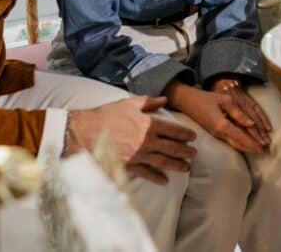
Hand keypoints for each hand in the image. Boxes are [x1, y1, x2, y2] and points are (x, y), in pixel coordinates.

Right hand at [67, 96, 196, 184]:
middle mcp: (146, 141)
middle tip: (194, 154)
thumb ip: (149, 102)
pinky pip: (146, 173)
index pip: (173, 130)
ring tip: (186, 168)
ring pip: (163, 162)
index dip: (185, 134)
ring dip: (177, 165)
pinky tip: (165, 181)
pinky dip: (156, 178)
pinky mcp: (129, 165)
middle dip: (185, 151)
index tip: (193, 137)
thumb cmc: (107, 115)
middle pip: (171, 147)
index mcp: (148, 124)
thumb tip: (164, 100)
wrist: (85, 132)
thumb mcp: (129, 103)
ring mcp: (138, 155)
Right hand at [165, 81, 265, 154]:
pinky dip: (240, 144)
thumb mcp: (225, 101)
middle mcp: (219, 133)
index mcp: (222, 125)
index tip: (265, 147)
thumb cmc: (207, 98)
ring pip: (234, 145)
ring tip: (259, 151)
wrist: (187, 102)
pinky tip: (246, 145)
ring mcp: (216, 135)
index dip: (254, 142)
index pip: (242, 137)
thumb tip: (252, 123)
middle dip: (253, 149)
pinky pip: (230, 141)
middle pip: (239, 144)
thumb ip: (238, 113)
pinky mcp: (214, 133)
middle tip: (267, 153)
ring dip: (247, 148)